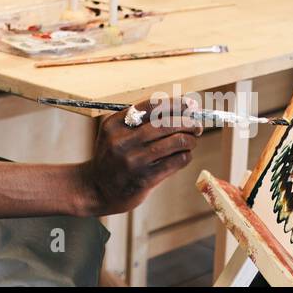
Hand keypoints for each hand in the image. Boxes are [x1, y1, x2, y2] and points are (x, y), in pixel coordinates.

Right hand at [76, 97, 202, 214]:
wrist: (96, 188)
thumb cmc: (112, 156)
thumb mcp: (114, 133)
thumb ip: (139, 121)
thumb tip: (179, 110)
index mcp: (115, 124)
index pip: (152, 106)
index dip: (175, 104)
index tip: (190, 105)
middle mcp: (123, 140)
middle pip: (166, 123)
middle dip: (188, 122)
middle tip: (196, 124)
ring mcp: (134, 161)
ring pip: (175, 142)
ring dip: (190, 139)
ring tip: (192, 140)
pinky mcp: (145, 179)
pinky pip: (175, 162)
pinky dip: (185, 155)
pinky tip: (184, 155)